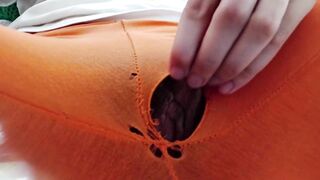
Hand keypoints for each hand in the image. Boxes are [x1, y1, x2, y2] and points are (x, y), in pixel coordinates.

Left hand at [170, 0, 315, 93]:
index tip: (177, 71)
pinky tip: (233, 83)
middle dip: (209, 58)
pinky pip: (278, 40)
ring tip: (213, 85)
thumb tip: (185, 55)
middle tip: (195, 82)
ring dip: (232, 66)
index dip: (185, 44)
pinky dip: (254, 67)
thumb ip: (202, 11)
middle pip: (229, 20)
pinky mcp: (300, 3)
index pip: (199, 10)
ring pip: (258, 32)